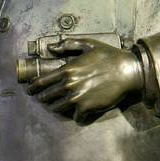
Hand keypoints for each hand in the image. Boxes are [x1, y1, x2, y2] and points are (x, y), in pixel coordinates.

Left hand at [26, 37, 143, 121]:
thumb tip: (50, 48)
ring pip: (57, 108)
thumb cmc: (109, 56)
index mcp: (66, 70)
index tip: (30, 91)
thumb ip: (68, 44)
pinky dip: (76, 116)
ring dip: (57, 107)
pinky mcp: (87, 108)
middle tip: (44, 99)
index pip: (40, 82)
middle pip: (46, 97)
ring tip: (59, 106)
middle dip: (43, 98)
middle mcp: (68, 85)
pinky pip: (75, 116)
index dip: (32, 88)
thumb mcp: (89, 44)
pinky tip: (79, 113)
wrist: (128, 71)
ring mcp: (76, 97)